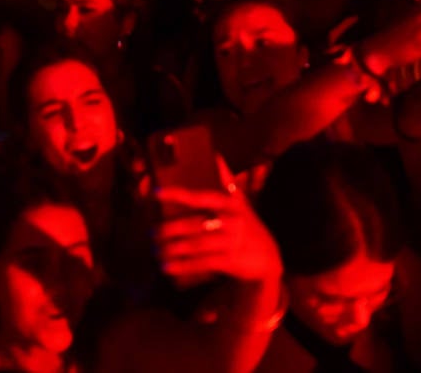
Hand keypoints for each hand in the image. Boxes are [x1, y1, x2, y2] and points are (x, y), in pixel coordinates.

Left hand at [154, 170, 282, 282]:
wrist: (269, 257)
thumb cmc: (247, 225)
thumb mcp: (240, 201)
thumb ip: (226, 180)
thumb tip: (215, 153)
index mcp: (230, 203)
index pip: (201, 196)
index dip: (178, 194)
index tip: (156, 193)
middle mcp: (231, 221)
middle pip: (193, 224)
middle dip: (169, 229)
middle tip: (152, 232)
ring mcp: (231, 242)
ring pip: (194, 245)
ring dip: (171, 248)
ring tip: (156, 250)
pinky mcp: (230, 261)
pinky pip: (201, 263)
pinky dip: (182, 266)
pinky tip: (166, 267)